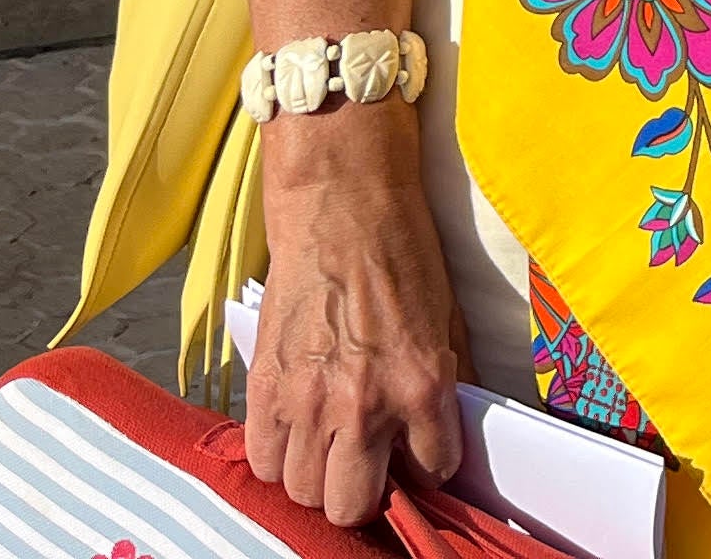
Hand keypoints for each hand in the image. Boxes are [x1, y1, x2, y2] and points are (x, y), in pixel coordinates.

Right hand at [245, 104, 467, 526]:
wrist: (342, 204)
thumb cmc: (400, 250)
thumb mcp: (447, 318)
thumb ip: (445, 383)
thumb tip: (446, 430)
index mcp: (422, 384)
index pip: (432, 469)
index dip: (429, 467)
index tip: (422, 457)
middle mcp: (362, 404)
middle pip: (351, 505)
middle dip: (367, 494)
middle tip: (372, 466)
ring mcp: (307, 400)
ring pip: (303, 491)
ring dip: (320, 475)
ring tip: (333, 446)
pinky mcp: (264, 386)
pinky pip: (263, 459)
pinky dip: (280, 455)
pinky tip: (299, 431)